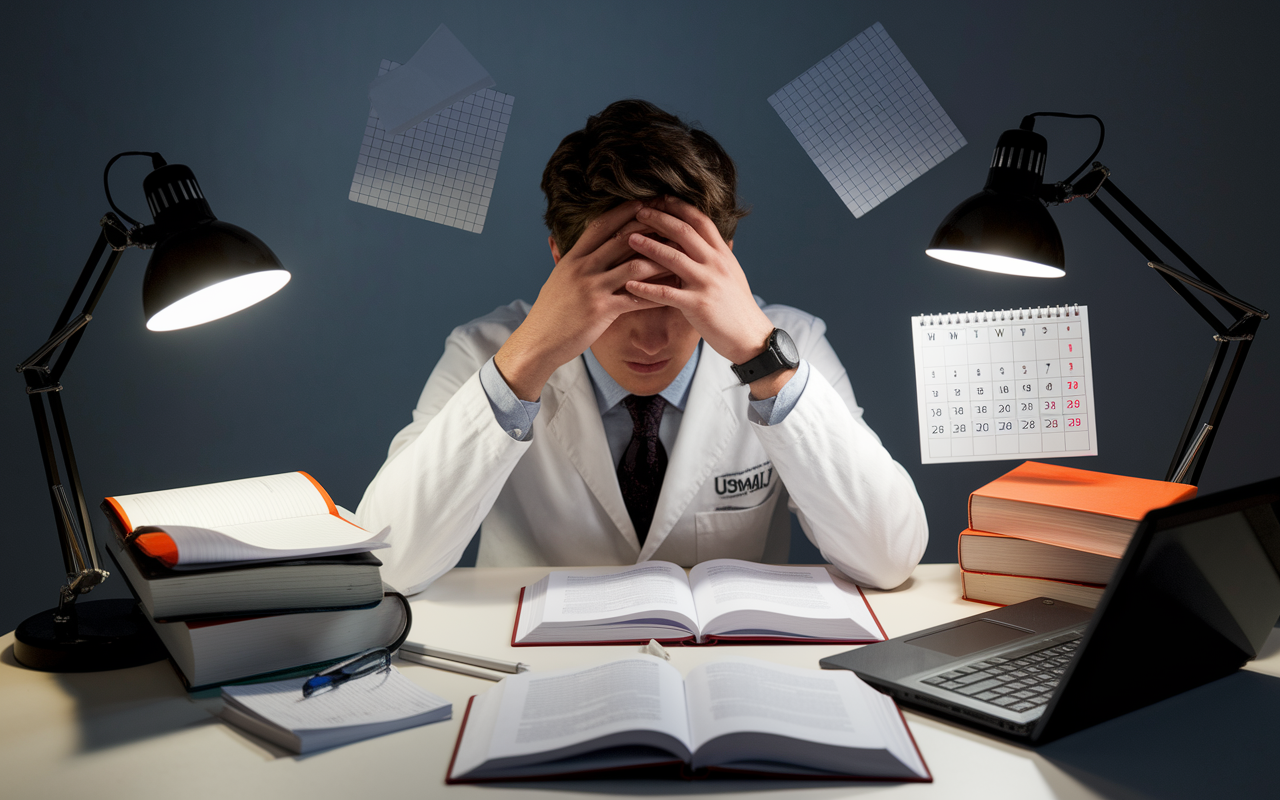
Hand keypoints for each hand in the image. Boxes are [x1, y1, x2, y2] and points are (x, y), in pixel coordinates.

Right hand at [495, 200, 668, 400]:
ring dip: (660, 260)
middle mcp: (582, 268)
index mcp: (572, 258)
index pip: (601, 226)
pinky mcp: (601, 310)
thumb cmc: (549, 313)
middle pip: (621, 239)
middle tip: (672, 222)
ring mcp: (591, 288)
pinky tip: (673, 292)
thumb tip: (573, 246)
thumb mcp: (557, 280)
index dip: (624, 212)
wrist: (537, 342)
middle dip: (649, 228)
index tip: (644, 202)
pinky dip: (657, 293)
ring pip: (634, 266)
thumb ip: (570, 261)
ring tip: (680, 256)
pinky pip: (636, 298)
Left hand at [622, 198, 792, 396]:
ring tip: (628, 238)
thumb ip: (718, 255)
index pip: (700, 221)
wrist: (751, 337)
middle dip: (660, 219)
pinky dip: (646, 289)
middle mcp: (715, 264)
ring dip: (648, 246)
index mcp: (722, 254)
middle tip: (639, 211)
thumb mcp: (731, 274)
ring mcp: (707, 284)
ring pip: (673, 258)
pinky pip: (666, 293)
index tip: (661, 198)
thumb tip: (711, 237)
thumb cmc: (738, 307)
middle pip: (684, 232)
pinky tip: (629, 285)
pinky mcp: (698, 305)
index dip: (680, 207)